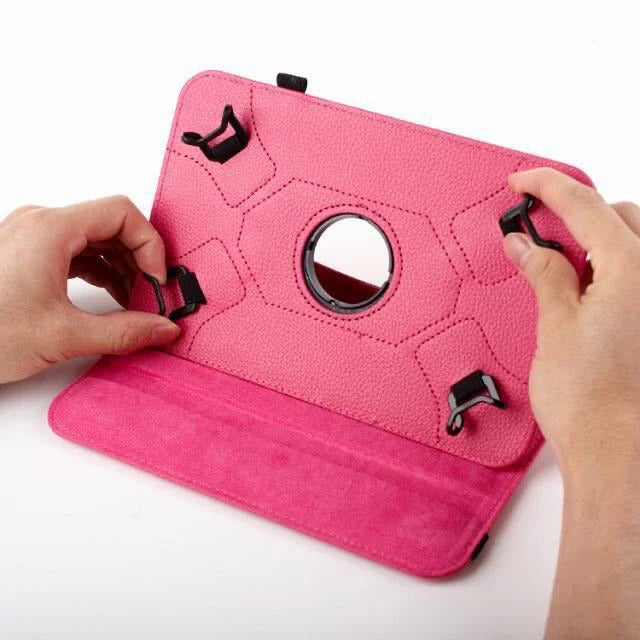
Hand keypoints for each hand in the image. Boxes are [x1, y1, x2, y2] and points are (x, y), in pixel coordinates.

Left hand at [0, 197, 179, 383]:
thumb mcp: (62, 335)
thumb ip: (123, 331)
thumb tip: (163, 328)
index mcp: (50, 230)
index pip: (122, 213)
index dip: (150, 244)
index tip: (158, 280)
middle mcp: (41, 225)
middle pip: (111, 225)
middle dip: (140, 259)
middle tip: (154, 295)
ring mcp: (32, 239)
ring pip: (96, 240)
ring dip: (123, 268)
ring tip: (137, 302)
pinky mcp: (28, 256)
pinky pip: (78, 253)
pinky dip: (102, 273)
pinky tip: (113, 299)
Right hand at [503, 168, 639, 480]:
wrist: (615, 451)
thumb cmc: (592, 402)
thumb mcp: (555, 325)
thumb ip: (543, 273)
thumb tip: (525, 244)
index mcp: (634, 270)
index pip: (585, 206)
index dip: (547, 186)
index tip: (522, 181)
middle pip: (616, 216)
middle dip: (573, 214)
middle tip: (531, 227)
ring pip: (629, 243)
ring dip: (591, 241)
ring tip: (552, 262)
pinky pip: (631, 274)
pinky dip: (604, 268)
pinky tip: (577, 288)